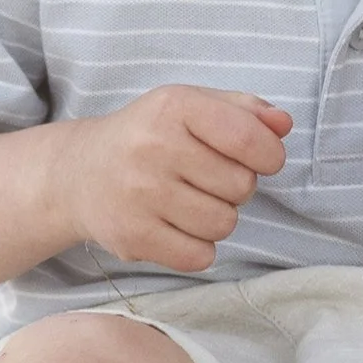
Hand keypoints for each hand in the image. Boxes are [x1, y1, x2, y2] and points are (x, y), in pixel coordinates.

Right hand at [56, 86, 290, 272]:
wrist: (79, 173)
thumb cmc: (149, 136)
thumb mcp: (191, 107)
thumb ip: (244, 110)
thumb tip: (283, 124)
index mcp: (174, 107)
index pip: (248, 137)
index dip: (269, 155)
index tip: (261, 159)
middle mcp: (153, 147)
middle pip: (241, 186)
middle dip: (236, 186)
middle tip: (206, 179)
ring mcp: (139, 194)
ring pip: (223, 224)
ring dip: (217, 218)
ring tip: (190, 202)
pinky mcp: (132, 236)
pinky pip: (199, 256)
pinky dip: (197, 247)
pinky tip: (176, 226)